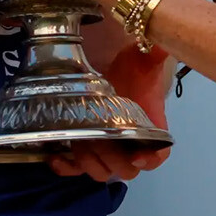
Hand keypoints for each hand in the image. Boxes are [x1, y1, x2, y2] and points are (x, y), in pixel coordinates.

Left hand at [49, 45, 173, 182]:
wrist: (118, 70)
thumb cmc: (136, 68)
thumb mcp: (145, 59)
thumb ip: (155, 53)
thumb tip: (161, 43)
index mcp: (150, 127)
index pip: (159, 155)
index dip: (150, 159)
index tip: (136, 154)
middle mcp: (130, 144)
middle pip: (126, 170)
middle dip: (112, 160)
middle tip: (98, 141)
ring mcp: (107, 148)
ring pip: (102, 172)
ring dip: (90, 163)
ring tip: (79, 143)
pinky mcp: (87, 147)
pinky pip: (77, 169)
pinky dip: (66, 168)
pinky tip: (55, 158)